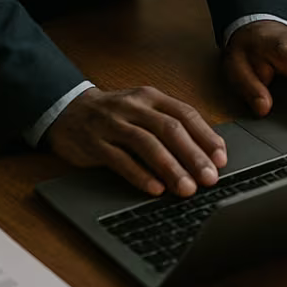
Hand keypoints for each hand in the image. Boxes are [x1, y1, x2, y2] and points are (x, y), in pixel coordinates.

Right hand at [44, 86, 225, 197]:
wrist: (65, 109)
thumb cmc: (114, 115)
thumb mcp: (143, 110)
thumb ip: (170, 125)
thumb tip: (205, 154)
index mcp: (151, 97)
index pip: (185, 115)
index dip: (205, 136)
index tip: (221, 159)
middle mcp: (134, 107)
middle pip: (170, 129)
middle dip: (193, 155)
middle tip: (209, 179)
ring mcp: (112, 124)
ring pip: (146, 144)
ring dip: (170, 167)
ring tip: (186, 188)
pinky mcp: (93, 143)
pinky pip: (119, 159)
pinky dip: (139, 174)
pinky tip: (154, 188)